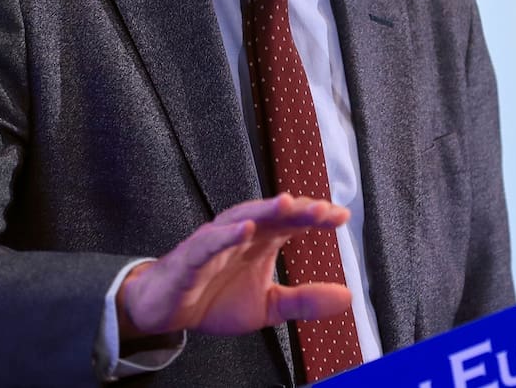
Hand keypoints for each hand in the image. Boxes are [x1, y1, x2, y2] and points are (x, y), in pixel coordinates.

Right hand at [118, 193, 351, 338]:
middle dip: (297, 209)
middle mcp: (242, 234)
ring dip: (264, 210)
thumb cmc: (216, 299)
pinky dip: (226, 235)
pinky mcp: (192, 256)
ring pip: (242, 218)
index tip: (342, 216)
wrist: (169, 311)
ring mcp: (217, 242)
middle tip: (323, 209)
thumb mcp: (269, 307)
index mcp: (262, 241)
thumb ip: (305, 300)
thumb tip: (347, 296)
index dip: (316, 217)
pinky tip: (243, 230)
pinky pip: (209, 242)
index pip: (294, 222)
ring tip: (287, 204)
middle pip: (272, 214)